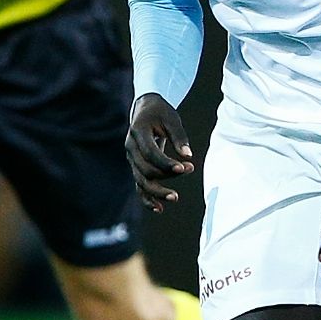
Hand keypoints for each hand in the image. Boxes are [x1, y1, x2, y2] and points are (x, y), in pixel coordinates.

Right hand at [125, 93, 193, 211]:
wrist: (144, 110)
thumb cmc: (160, 113)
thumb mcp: (171, 119)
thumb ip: (179, 137)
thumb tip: (188, 156)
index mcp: (137, 133)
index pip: (150, 153)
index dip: (167, 163)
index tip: (186, 167)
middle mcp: (130, 148)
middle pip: (145, 169)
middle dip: (167, 174)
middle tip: (190, 169)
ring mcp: (131, 159)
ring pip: (141, 181)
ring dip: (157, 191)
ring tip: (175, 197)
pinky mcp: (136, 166)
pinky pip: (139, 185)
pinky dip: (147, 198)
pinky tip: (159, 209)